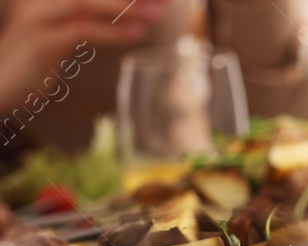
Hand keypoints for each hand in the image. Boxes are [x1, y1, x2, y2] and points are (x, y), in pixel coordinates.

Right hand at [0, 0, 162, 107]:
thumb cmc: (30, 64)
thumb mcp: (59, 37)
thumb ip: (81, 22)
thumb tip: (116, 15)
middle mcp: (40, 1)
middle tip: (164, 0)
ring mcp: (38, 18)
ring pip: (86, 3)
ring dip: (124, 7)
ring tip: (157, 12)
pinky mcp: (42, 41)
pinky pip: (84, 31)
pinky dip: (112, 32)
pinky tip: (136, 34)